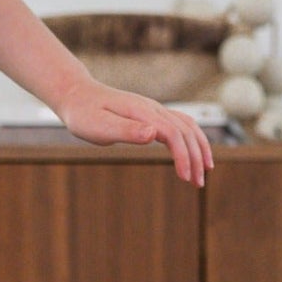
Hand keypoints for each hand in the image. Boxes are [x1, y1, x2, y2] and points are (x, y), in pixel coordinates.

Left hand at [54, 78, 213, 185]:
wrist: (77, 96)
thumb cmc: (84, 115)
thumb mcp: (101, 126)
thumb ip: (127, 130)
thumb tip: (154, 133)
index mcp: (143, 112)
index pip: (173, 133)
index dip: (183, 156)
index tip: (185, 178)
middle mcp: (153, 109)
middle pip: (186, 131)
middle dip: (196, 157)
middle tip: (198, 185)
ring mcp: (153, 111)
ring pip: (187, 126)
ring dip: (199, 148)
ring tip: (204, 172)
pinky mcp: (150, 115)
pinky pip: (179, 125)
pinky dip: (190, 139)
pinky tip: (193, 153)